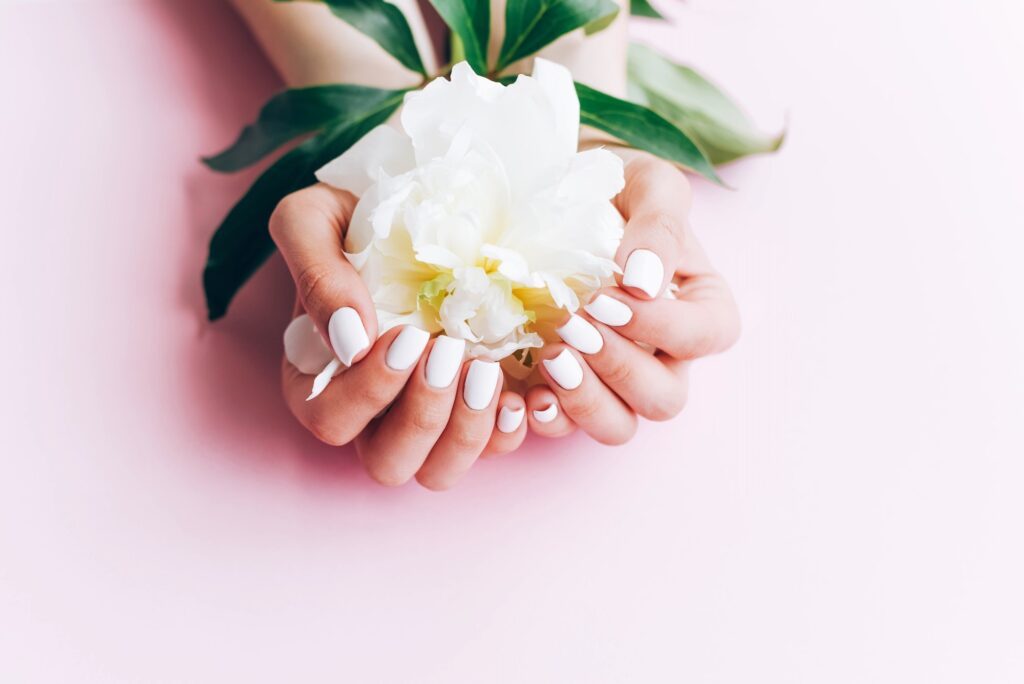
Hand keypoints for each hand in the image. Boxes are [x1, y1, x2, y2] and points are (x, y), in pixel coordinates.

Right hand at [271, 184, 526, 488]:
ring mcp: (430, 414)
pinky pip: (495, 447)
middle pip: (388, 463)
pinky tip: (521, 389)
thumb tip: (349, 341)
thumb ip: (315, 274)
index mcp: (322, 377)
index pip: (329, 420)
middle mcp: (373, 411)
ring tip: (486, 370)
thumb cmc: (358, 211)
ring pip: (440, 471)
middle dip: (422, 417)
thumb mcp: (316, 220)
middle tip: (450, 354)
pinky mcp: (479, 406)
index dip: (367, 392)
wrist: (424, 196)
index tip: (407, 335)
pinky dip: (509, 428)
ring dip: (467, 432)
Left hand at [522, 150, 740, 443]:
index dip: (664, 327)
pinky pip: (565, 427)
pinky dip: (546, 417)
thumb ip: (660, 225)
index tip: (612, 297)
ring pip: (619, 426)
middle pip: (664, 398)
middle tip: (574, 327)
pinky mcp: (564, 390)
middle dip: (620, 368)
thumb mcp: (647, 184)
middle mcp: (664, 356)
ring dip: (586, 402)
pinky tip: (525, 394)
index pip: (707, 337)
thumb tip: (646, 282)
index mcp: (700, 308)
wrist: (549, 194)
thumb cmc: (611, 186)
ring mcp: (613, 380)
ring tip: (552, 358)